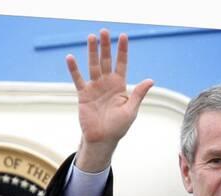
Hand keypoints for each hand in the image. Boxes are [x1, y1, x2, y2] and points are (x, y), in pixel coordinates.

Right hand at [67, 29, 153, 171]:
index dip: (122, 50)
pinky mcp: (83, 94)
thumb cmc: (118, 127)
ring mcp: (94, 88)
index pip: (121, 64)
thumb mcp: (131, 110)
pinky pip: (78, 79)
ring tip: (91, 37)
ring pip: (93, 66)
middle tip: (104, 31)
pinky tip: (70, 57)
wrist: (102, 139)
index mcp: (120, 86)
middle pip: (106, 61)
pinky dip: (74, 69)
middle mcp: (107, 84)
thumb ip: (138, 94)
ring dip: (92, 52)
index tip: (122, 36)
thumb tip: (150, 80)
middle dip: (105, 46)